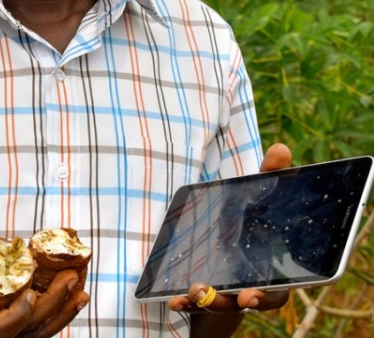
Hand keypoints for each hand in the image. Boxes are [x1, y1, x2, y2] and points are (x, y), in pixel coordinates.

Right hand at [0, 227, 87, 336]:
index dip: (19, 316)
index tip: (32, 292)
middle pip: (27, 331)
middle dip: (53, 303)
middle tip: (74, 274)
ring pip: (35, 333)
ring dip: (61, 310)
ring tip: (82, 286)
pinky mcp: (0, 329)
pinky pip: (33, 327)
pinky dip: (54, 312)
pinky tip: (72, 295)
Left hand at [168, 143, 292, 315]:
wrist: (224, 253)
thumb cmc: (245, 224)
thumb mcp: (253, 200)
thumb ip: (268, 177)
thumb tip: (282, 146)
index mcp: (273, 272)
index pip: (276, 289)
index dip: (266, 296)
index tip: (250, 295)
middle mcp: (253, 289)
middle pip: (251, 304)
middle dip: (242, 302)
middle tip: (234, 298)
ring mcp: (230, 297)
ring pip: (222, 307)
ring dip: (209, 301)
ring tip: (193, 290)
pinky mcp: (207, 300)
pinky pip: (198, 309)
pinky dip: (186, 304)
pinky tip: (173, 299)